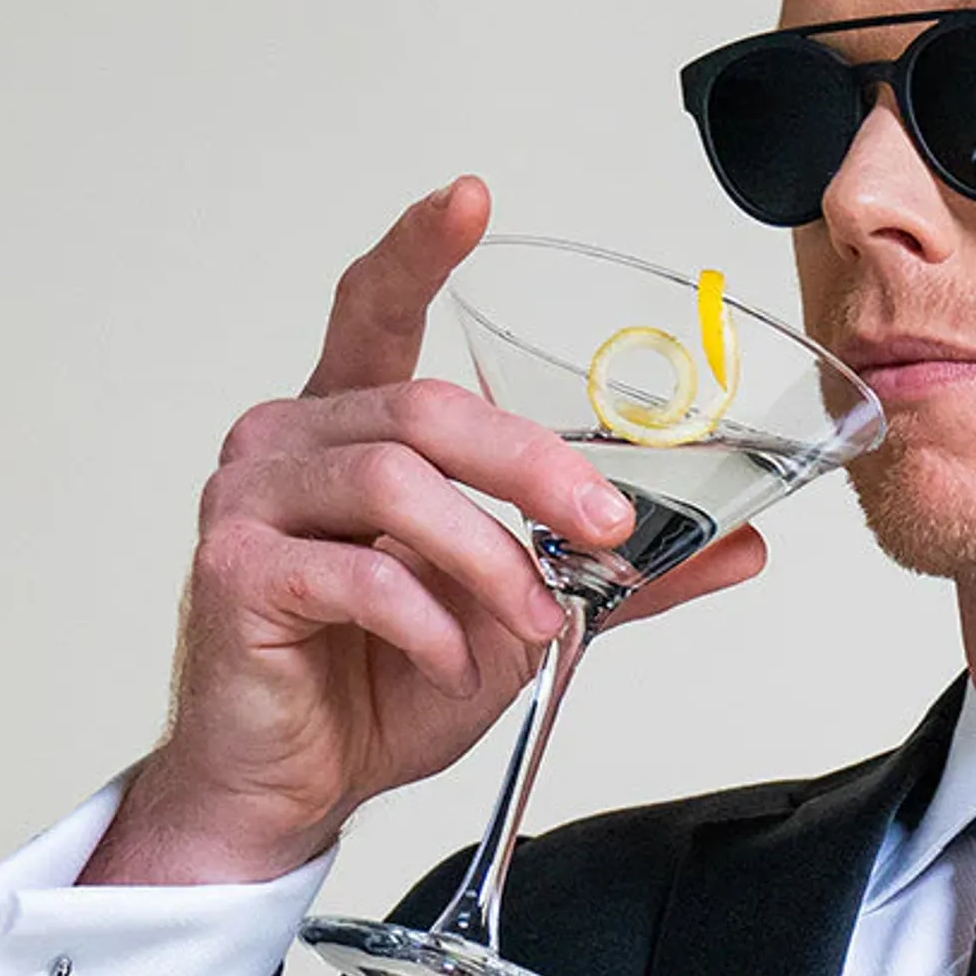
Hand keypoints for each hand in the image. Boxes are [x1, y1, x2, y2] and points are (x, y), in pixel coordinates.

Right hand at [82, 180, 765, 886]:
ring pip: (397, 482)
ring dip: (491, 558)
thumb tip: (741, 547)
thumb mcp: (525, 614)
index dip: (420, 250)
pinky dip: (433, 622)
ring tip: (536, 622)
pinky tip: (456, 661)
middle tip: (609, 525)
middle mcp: (292, 440)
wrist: (306, 778)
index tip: (471, 197)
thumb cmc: (389, 677)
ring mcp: (250, 498)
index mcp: (356, 427)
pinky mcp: (235, 569)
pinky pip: (360, 573)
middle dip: (537, 468)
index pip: (377, 308)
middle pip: (428, 407)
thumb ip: (617, 572)